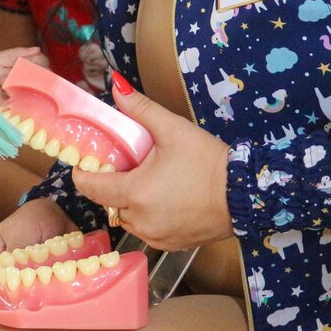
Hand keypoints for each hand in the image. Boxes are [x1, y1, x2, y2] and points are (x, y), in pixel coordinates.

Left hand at [0, 46, 45, 104]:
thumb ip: (17, 53)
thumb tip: (38, 49)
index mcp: (22, 67)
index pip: (42, 62)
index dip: (39, 62)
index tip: (27, 64)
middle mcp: (27, 81)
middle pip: (45, 75)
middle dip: (30, 72)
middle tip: (11, 75)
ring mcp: (26, 96)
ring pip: (41, 88)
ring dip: (23, 83)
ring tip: (3, 84)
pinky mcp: (22, 109)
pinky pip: (33, 103)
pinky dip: (22, 97)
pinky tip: (7, 94)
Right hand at [0, 198, 74, 314]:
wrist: (58, 211)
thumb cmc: (31, 219)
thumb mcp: (17, 234)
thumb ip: (12, 259)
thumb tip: (10, 286)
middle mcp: (5, 276)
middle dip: (4, 317)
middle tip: (15, 326)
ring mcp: (24, 281)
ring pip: (19, 306)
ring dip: (25, 314)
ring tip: (34, 321)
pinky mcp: (42, 284)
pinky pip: (40, 301)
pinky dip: (44, 307)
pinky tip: (51, 311)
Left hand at [71, 76, 233, 250]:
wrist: (247, 193)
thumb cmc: (209, 162)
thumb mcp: (173, 130)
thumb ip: (140, 108)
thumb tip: (116, 86)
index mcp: (135, 193)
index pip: (90, 188)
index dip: (83, 174)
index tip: (85, 162)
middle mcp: (141, 221)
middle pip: (109, 202)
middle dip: (112, 184)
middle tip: (127, 164)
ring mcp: (156, 236)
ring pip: (127, 218)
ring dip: (130, 202)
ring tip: (149, 180)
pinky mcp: (171, 245)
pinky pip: (146, 229)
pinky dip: (148, 215)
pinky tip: (164, 198)